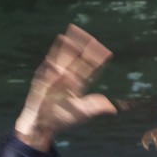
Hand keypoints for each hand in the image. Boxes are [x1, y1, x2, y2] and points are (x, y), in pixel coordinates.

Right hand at [14, 24, 116, 150]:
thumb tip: (114, 109)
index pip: (91, 70)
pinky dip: (55, 52)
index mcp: (79, 85)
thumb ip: (96, 107)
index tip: (106, 53)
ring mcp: (55, 76)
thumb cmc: (62, 120)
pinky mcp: (44, 76)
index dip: (98, 61)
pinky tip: (60, 40)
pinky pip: (50, 61)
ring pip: (65, 56)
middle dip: (85, 48)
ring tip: (74, 32)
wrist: (42, 124)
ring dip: (70, 46)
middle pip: (79, 59)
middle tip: (91, 38)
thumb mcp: (82, 113)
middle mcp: (68, 78)